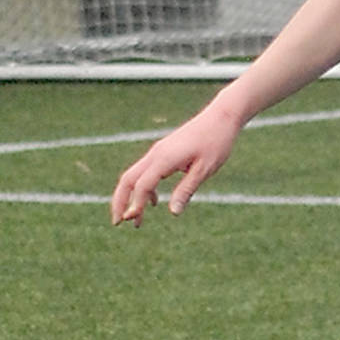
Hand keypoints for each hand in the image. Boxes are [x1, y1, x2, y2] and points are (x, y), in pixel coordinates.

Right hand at [109, 105, 241, 226]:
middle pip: (128, 179)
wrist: (222, 116)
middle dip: (119, 201)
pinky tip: (154, 202)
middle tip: (117, 223)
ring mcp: (158, 151)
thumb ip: (186, 190)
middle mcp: (156, 154)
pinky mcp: (164, 151)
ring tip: (135, 218)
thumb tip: (173, 212)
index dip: (135, 204)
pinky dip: (144, 188)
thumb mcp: (205, 169)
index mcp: (165, 158)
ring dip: (130, 196)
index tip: (133, 221)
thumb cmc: (217, 141)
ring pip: (134, 175)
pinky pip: (145, 171)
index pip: (142, 185)